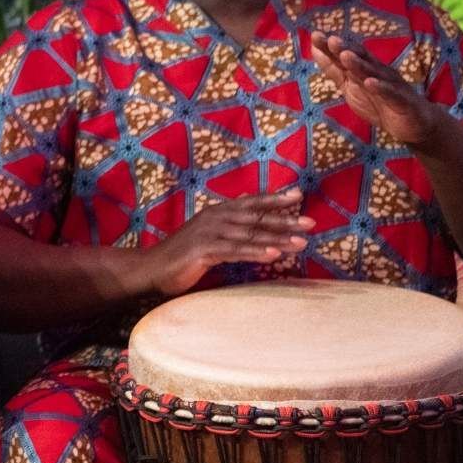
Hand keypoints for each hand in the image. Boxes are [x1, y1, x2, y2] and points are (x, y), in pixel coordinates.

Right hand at [143, 190, 313, 296]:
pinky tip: (273, 255)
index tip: (298, 195)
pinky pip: (234, 251)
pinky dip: (255, 253)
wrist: (151, 267)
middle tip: (310, 223)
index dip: (274, 198)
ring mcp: (208, 233)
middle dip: (285, 220)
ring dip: (277, 239)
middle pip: (255, 218)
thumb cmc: (182, 255)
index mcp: (216, 212)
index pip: (250, 202)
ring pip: (249, 235)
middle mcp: (214, 218)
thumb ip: (229, 230)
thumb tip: (253, 226)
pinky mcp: (203, 251)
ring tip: (301, 242)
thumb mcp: (208, 236)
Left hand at [309, 31, 444, 146]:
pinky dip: (381, 87)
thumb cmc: (379, 102)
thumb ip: (334, 69)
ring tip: (346, 55)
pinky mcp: (402, 101)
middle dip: (345, 49)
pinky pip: (390, 93)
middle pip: (360, 59)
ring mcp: (391, 85)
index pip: (348, 54)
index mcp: (366, 69)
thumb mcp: (351, 86)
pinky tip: (370, 82)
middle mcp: (379, 72)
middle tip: (331, 39)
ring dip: (360, 64)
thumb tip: (315, 50)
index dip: (332, 46)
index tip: (315, 36)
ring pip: (374, 73)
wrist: (416, 124)